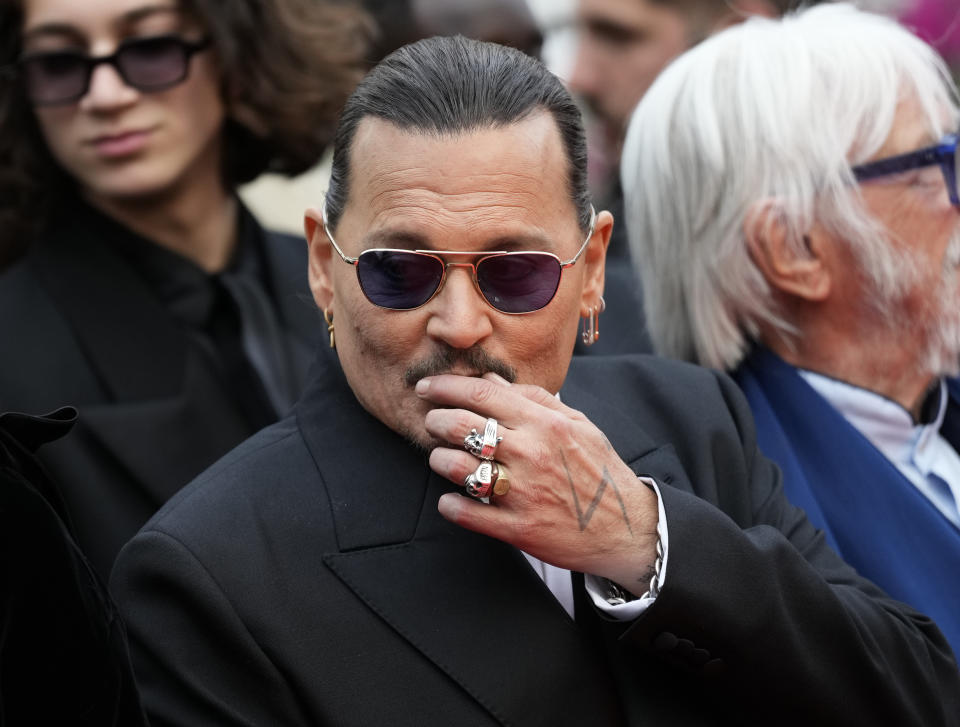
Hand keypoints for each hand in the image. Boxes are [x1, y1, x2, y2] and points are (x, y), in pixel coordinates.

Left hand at [417, 372, 659, 592]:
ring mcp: (523, 492)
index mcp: (545, 423)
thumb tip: (491, 380)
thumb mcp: (577, 424)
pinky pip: (468, 513)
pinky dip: (450, 505)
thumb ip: (533, 399)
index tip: (426, 388)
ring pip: (458, 468)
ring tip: (441, 459)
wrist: (627, 528)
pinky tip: (450, 499)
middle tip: (431, 423)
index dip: (445, 388)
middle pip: (462, 427)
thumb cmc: (599, 471)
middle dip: (435, 421)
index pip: (482, 395)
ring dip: (439, 460)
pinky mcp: (518, 528)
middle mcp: (532, 453)